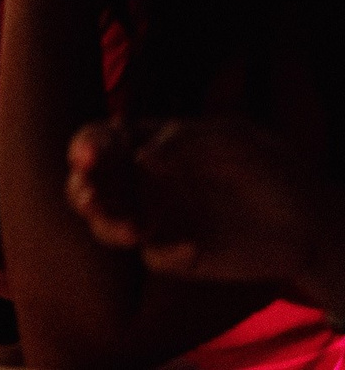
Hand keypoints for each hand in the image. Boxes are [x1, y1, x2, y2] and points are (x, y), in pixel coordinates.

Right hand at [67, 116, 326, 286]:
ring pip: (106, 224)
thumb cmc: (270, 167)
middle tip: (93, 197)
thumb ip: (182, 140)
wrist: (313, 223)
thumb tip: (139, 158)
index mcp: (149, 144)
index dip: (86, 146)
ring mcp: (160, 219)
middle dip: (82, 190)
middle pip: (90, 184)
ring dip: (106, 225)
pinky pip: (154, 257)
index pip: (101, 140)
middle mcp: (145, 182)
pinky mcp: (179, 255)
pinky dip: (166, 253)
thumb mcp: (231, 138)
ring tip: (131, 229)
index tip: (88, 156)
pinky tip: (194, 248)